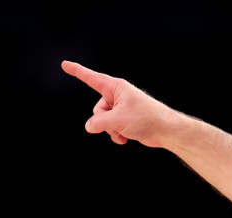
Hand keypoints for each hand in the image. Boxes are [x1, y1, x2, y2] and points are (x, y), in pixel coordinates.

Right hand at [62, 60, 179, 146]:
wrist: (166, 131)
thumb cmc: (146, 119)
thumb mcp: (117, 120)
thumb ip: (98, 122)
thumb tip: (89, 126)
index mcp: (116, 88)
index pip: (91, 78)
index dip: (77, 71)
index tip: (65, 64)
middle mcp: (118, 96)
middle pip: (97, 109)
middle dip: (103, 120)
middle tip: (118, 124)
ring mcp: (122, 108)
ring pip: (104, 120)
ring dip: (111, 130)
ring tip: (124, 132)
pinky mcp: (126, 120)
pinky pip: (112, 127)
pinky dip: (117, 134)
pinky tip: (126, 138)